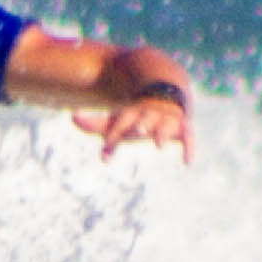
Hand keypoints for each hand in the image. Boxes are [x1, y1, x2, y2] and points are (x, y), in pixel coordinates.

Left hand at [80, 49, 194, 158]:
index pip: (121, 123)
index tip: (104, 156)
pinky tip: (187, 163)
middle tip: (137, 132)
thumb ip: (96, 123)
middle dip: (141, 125)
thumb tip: (72, 116)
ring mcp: (168, 120)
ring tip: (158, 146)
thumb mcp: (117, 120)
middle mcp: (151, 114)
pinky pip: (188, 137)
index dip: (113, 138)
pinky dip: (189, 148)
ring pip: (166, 125)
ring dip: (162, 133)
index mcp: (133, 112)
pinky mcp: (183, 127)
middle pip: (145, 119)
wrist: (165, 98)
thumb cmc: (136, 115)